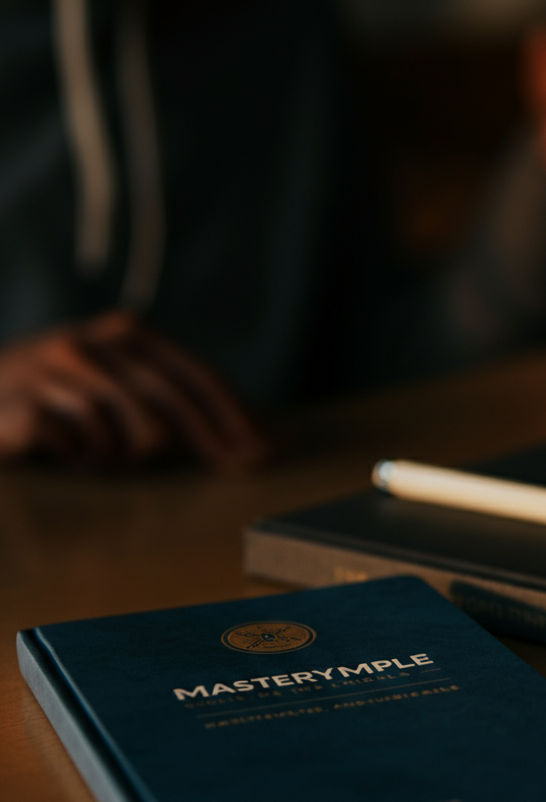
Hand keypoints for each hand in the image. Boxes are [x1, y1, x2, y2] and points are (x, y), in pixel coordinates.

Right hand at [0, 311, 268, 471]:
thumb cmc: (62, 398)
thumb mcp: (120, 385)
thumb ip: (173, 399)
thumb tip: (246, 436)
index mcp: (129, 331)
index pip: (198, 374)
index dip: (234, 415)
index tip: (263, 451)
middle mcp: (97, 340)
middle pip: (176, 401)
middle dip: (211, 440)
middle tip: (235, 470)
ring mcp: (57, 366)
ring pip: (136, 430)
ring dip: (126, 454)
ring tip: (99, 453)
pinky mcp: (28, 401)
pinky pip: (87, 447)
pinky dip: (83, 458)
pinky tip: (64, 452)